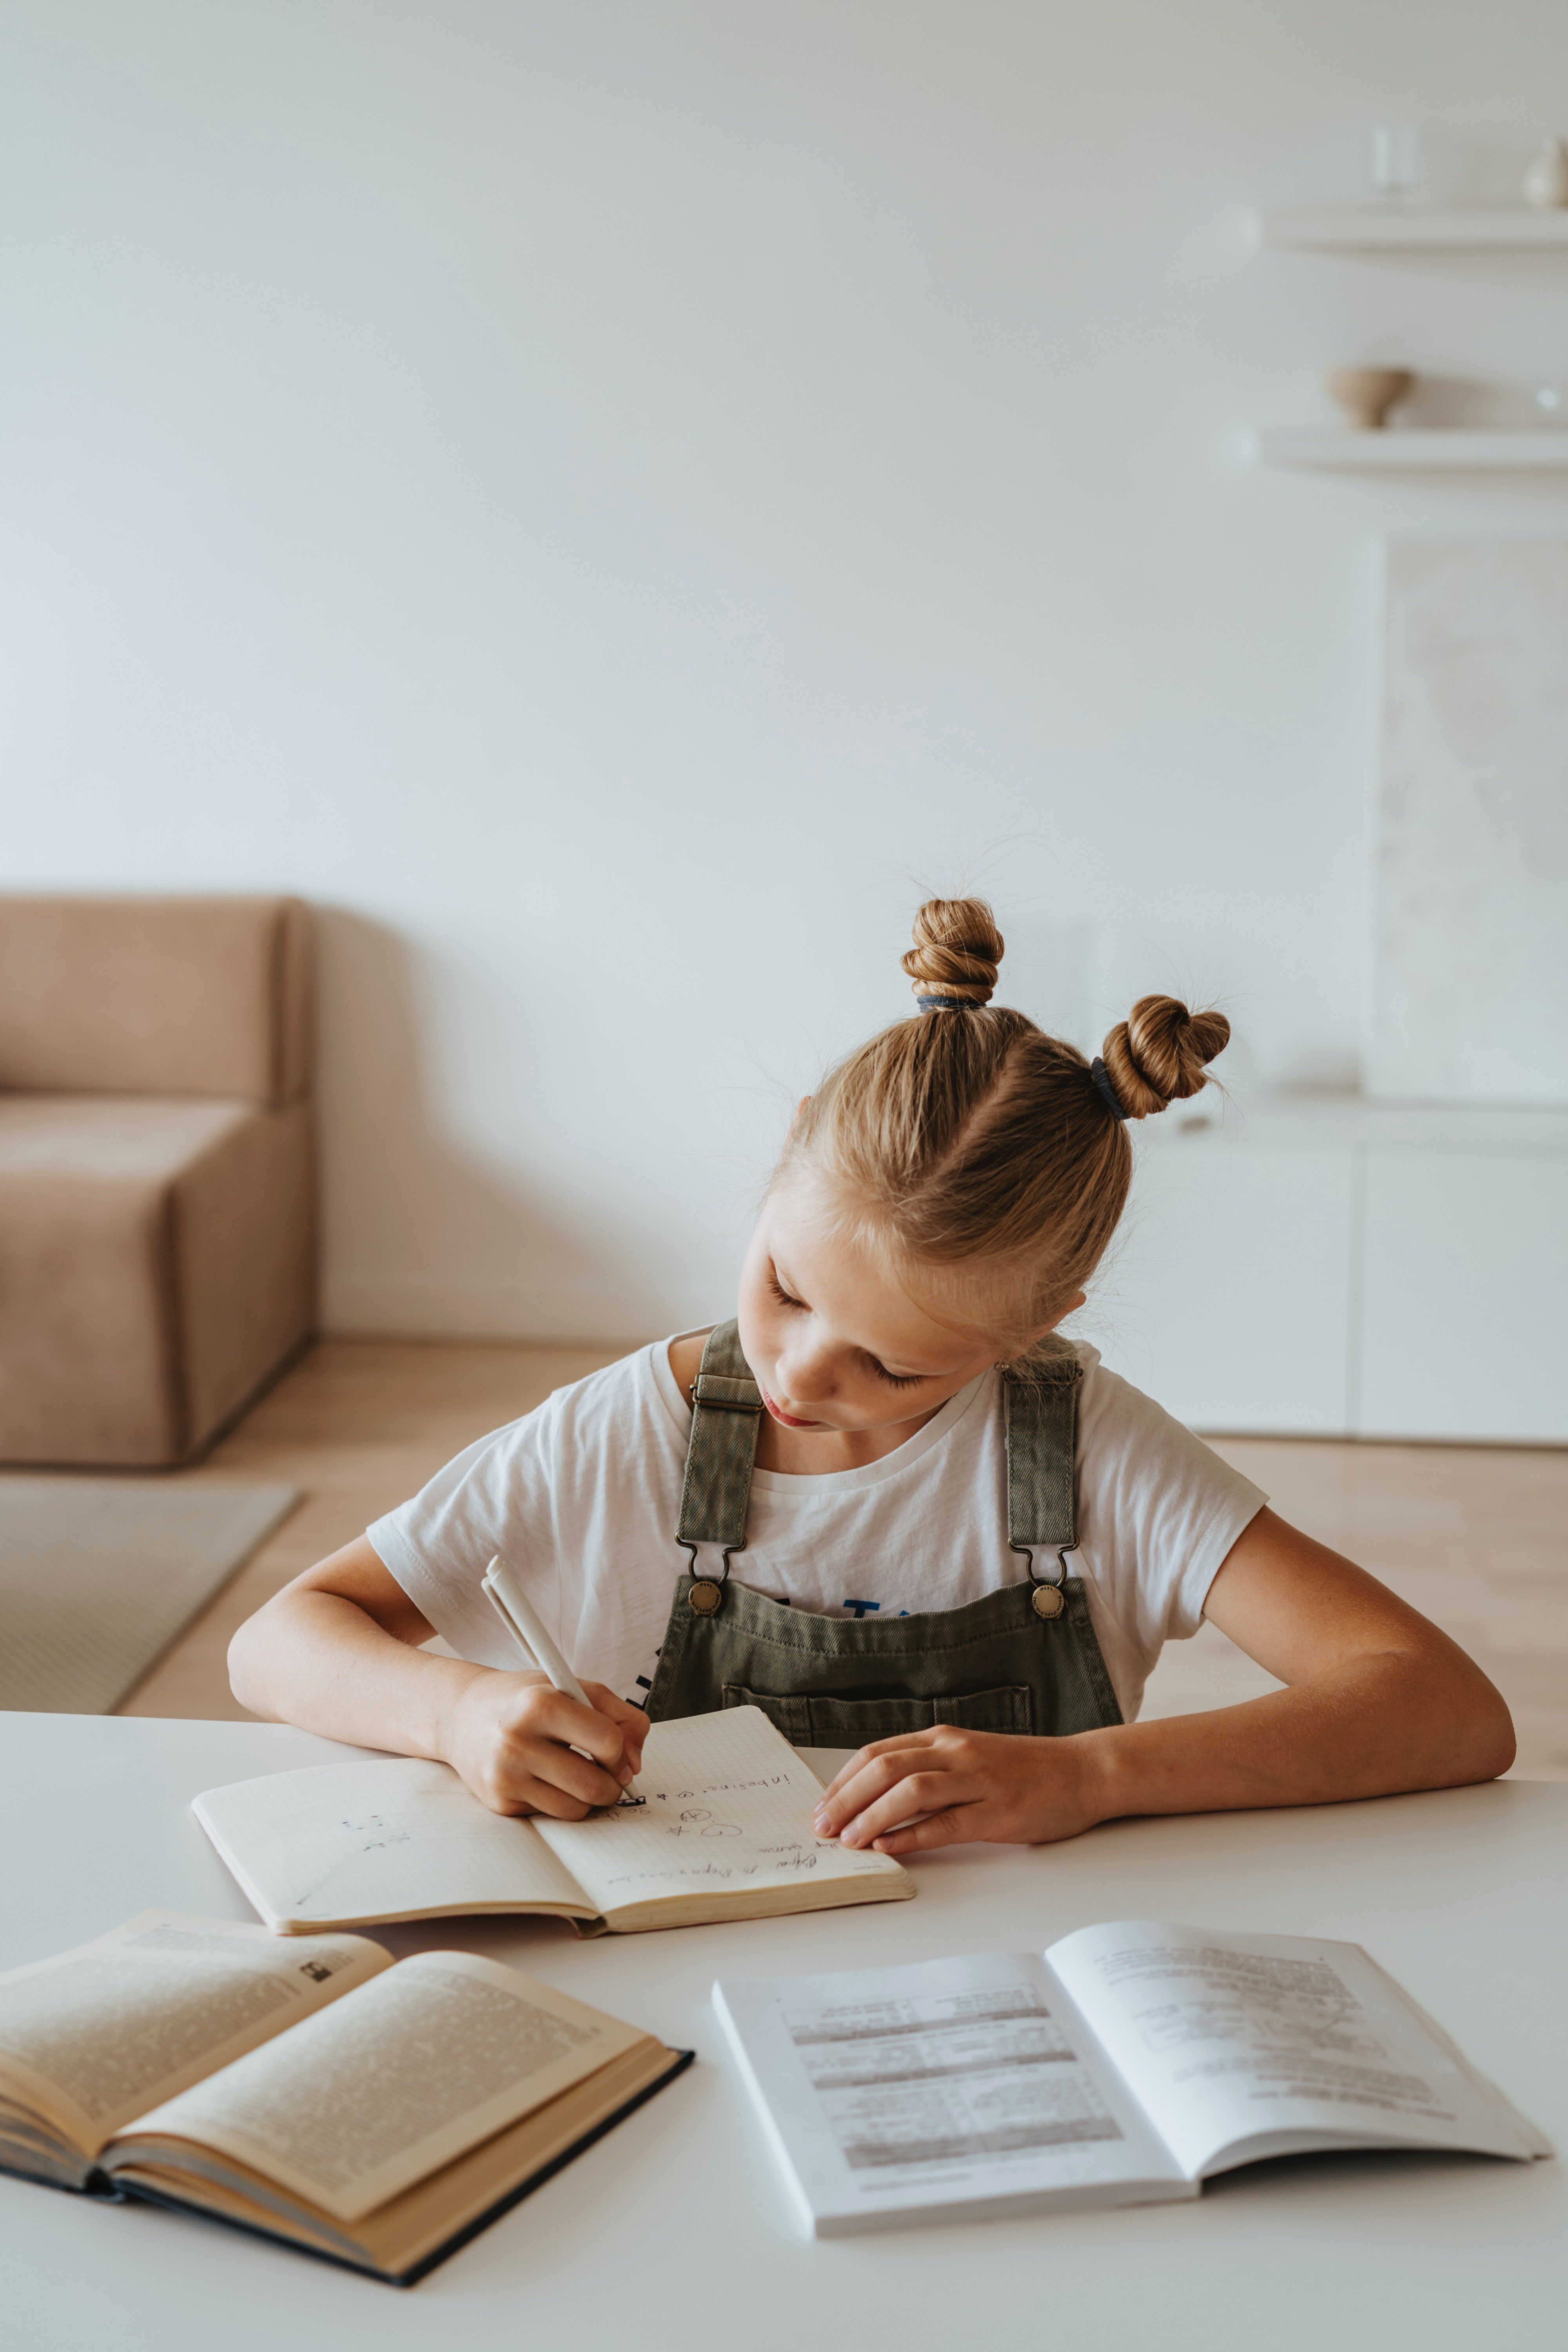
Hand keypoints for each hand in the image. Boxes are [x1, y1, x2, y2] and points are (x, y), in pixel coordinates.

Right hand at [441, 1670, 648, 1818]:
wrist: (460, 1715)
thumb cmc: (523, 1699)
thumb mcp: (572, 1686)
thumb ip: (619, 1714)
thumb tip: (635, 1763)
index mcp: (540, 1704)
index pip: (607, 1742)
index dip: (622, 1751)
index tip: (617, 1752)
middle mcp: (518, 1741)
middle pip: (594, 1786)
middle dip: (613, 1785)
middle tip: (608, 1773)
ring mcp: (506, 1776)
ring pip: (576, 1809)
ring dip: (589, 1798)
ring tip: (579, 1774)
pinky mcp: (500, 1802)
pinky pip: (551, 1816)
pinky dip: (559, 1801)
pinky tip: (546, 1778)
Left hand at [811, 1726, 1106, 1855]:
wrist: (1083, 1771)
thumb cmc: (1025, 1770)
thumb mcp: (969, 1759)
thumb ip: (929, 1772)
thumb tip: (878, 1801)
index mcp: (944, 1739)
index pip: (878, 1753)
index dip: (843, 1780)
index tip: (821, 1805)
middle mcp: (955, 1753)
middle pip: (885, 1768)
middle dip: (846, 1798)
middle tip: (821, 1825)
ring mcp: (977, 1780)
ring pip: (911, 1791)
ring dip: (872, 1815)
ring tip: (848, 1840)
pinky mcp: (998, 1812)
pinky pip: (946, 1823)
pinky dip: (913, 1836)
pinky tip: (890, 1848)